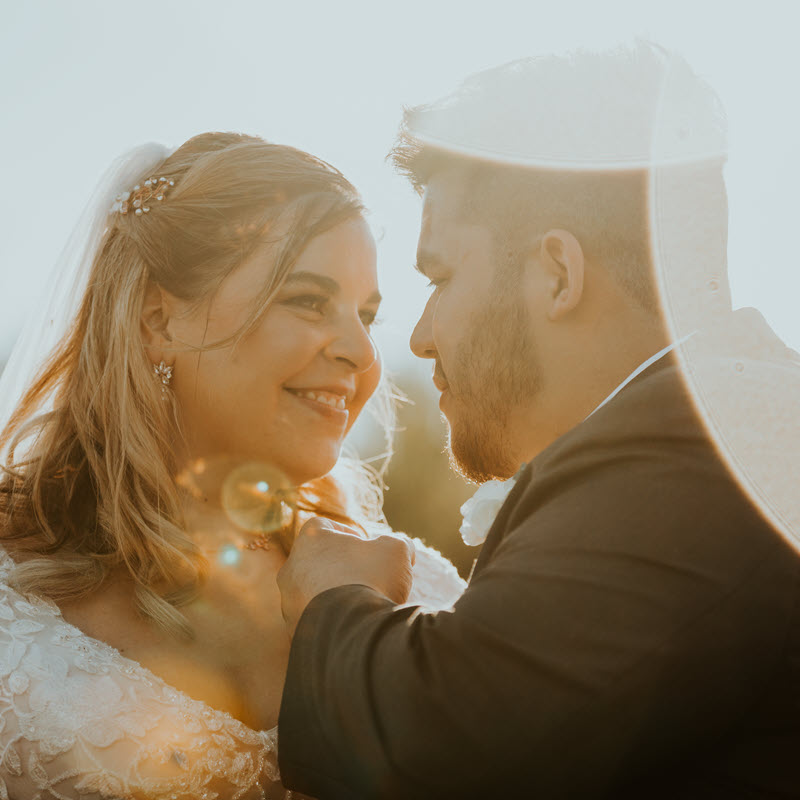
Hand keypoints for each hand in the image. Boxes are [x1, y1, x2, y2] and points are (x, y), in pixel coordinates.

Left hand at [277, 517, 415, 635]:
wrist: (355, 633)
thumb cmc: (373, 580)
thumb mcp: (396, 551)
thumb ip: (398, 543)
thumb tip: (405, 549)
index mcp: (310, 540)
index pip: (325, 526)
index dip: (349, 535)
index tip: (368, 549)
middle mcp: (291, 568)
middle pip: (318, 561)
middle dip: (342, 568)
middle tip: (368, 579)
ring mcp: (289, 603)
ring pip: (313, 592)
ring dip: (334, 595)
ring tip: (362, 606)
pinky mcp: (294, 631)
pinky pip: (314, 621)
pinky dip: (331, 621)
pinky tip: (353, 626)